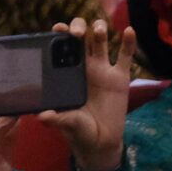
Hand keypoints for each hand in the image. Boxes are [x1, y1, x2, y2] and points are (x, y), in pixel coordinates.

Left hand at [40, 16, 131, 170]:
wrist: (101, 142)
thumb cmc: (78, 130)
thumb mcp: (66, 123)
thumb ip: (56, 118)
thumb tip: (42, 116)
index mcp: (66, 71)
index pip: (61, 46)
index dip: (60, 34)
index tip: (58, 28)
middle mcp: (83, 66)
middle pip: (81, 37)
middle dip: (78, 28)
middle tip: (76, 33)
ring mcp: (103, 70)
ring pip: (101, 42)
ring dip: (99, 30)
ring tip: (98, 28)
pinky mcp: (121, 78)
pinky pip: (125, 57)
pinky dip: (129, 43)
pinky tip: (129, 30)